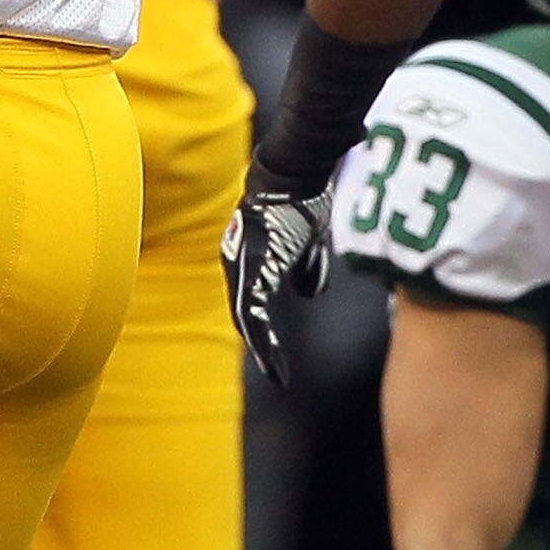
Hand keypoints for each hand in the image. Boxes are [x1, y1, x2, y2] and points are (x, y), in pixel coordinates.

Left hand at [221, 175, 331, 387]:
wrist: (297, 175)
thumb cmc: (303, 201)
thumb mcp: (309, 242)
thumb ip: (308, 268)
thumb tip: (308, 293)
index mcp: (252, 258)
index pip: (252, 301)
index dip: (262, 329)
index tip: (275, 355)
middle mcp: (240, 263)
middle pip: (245, 313)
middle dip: (261, 344)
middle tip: (276, 374)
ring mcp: (243, 264)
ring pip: (246, 315)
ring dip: (262, 345)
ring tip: (275, 370)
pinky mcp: (252, 266)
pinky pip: (252, 307)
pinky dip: (261, 333)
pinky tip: (271, 351)